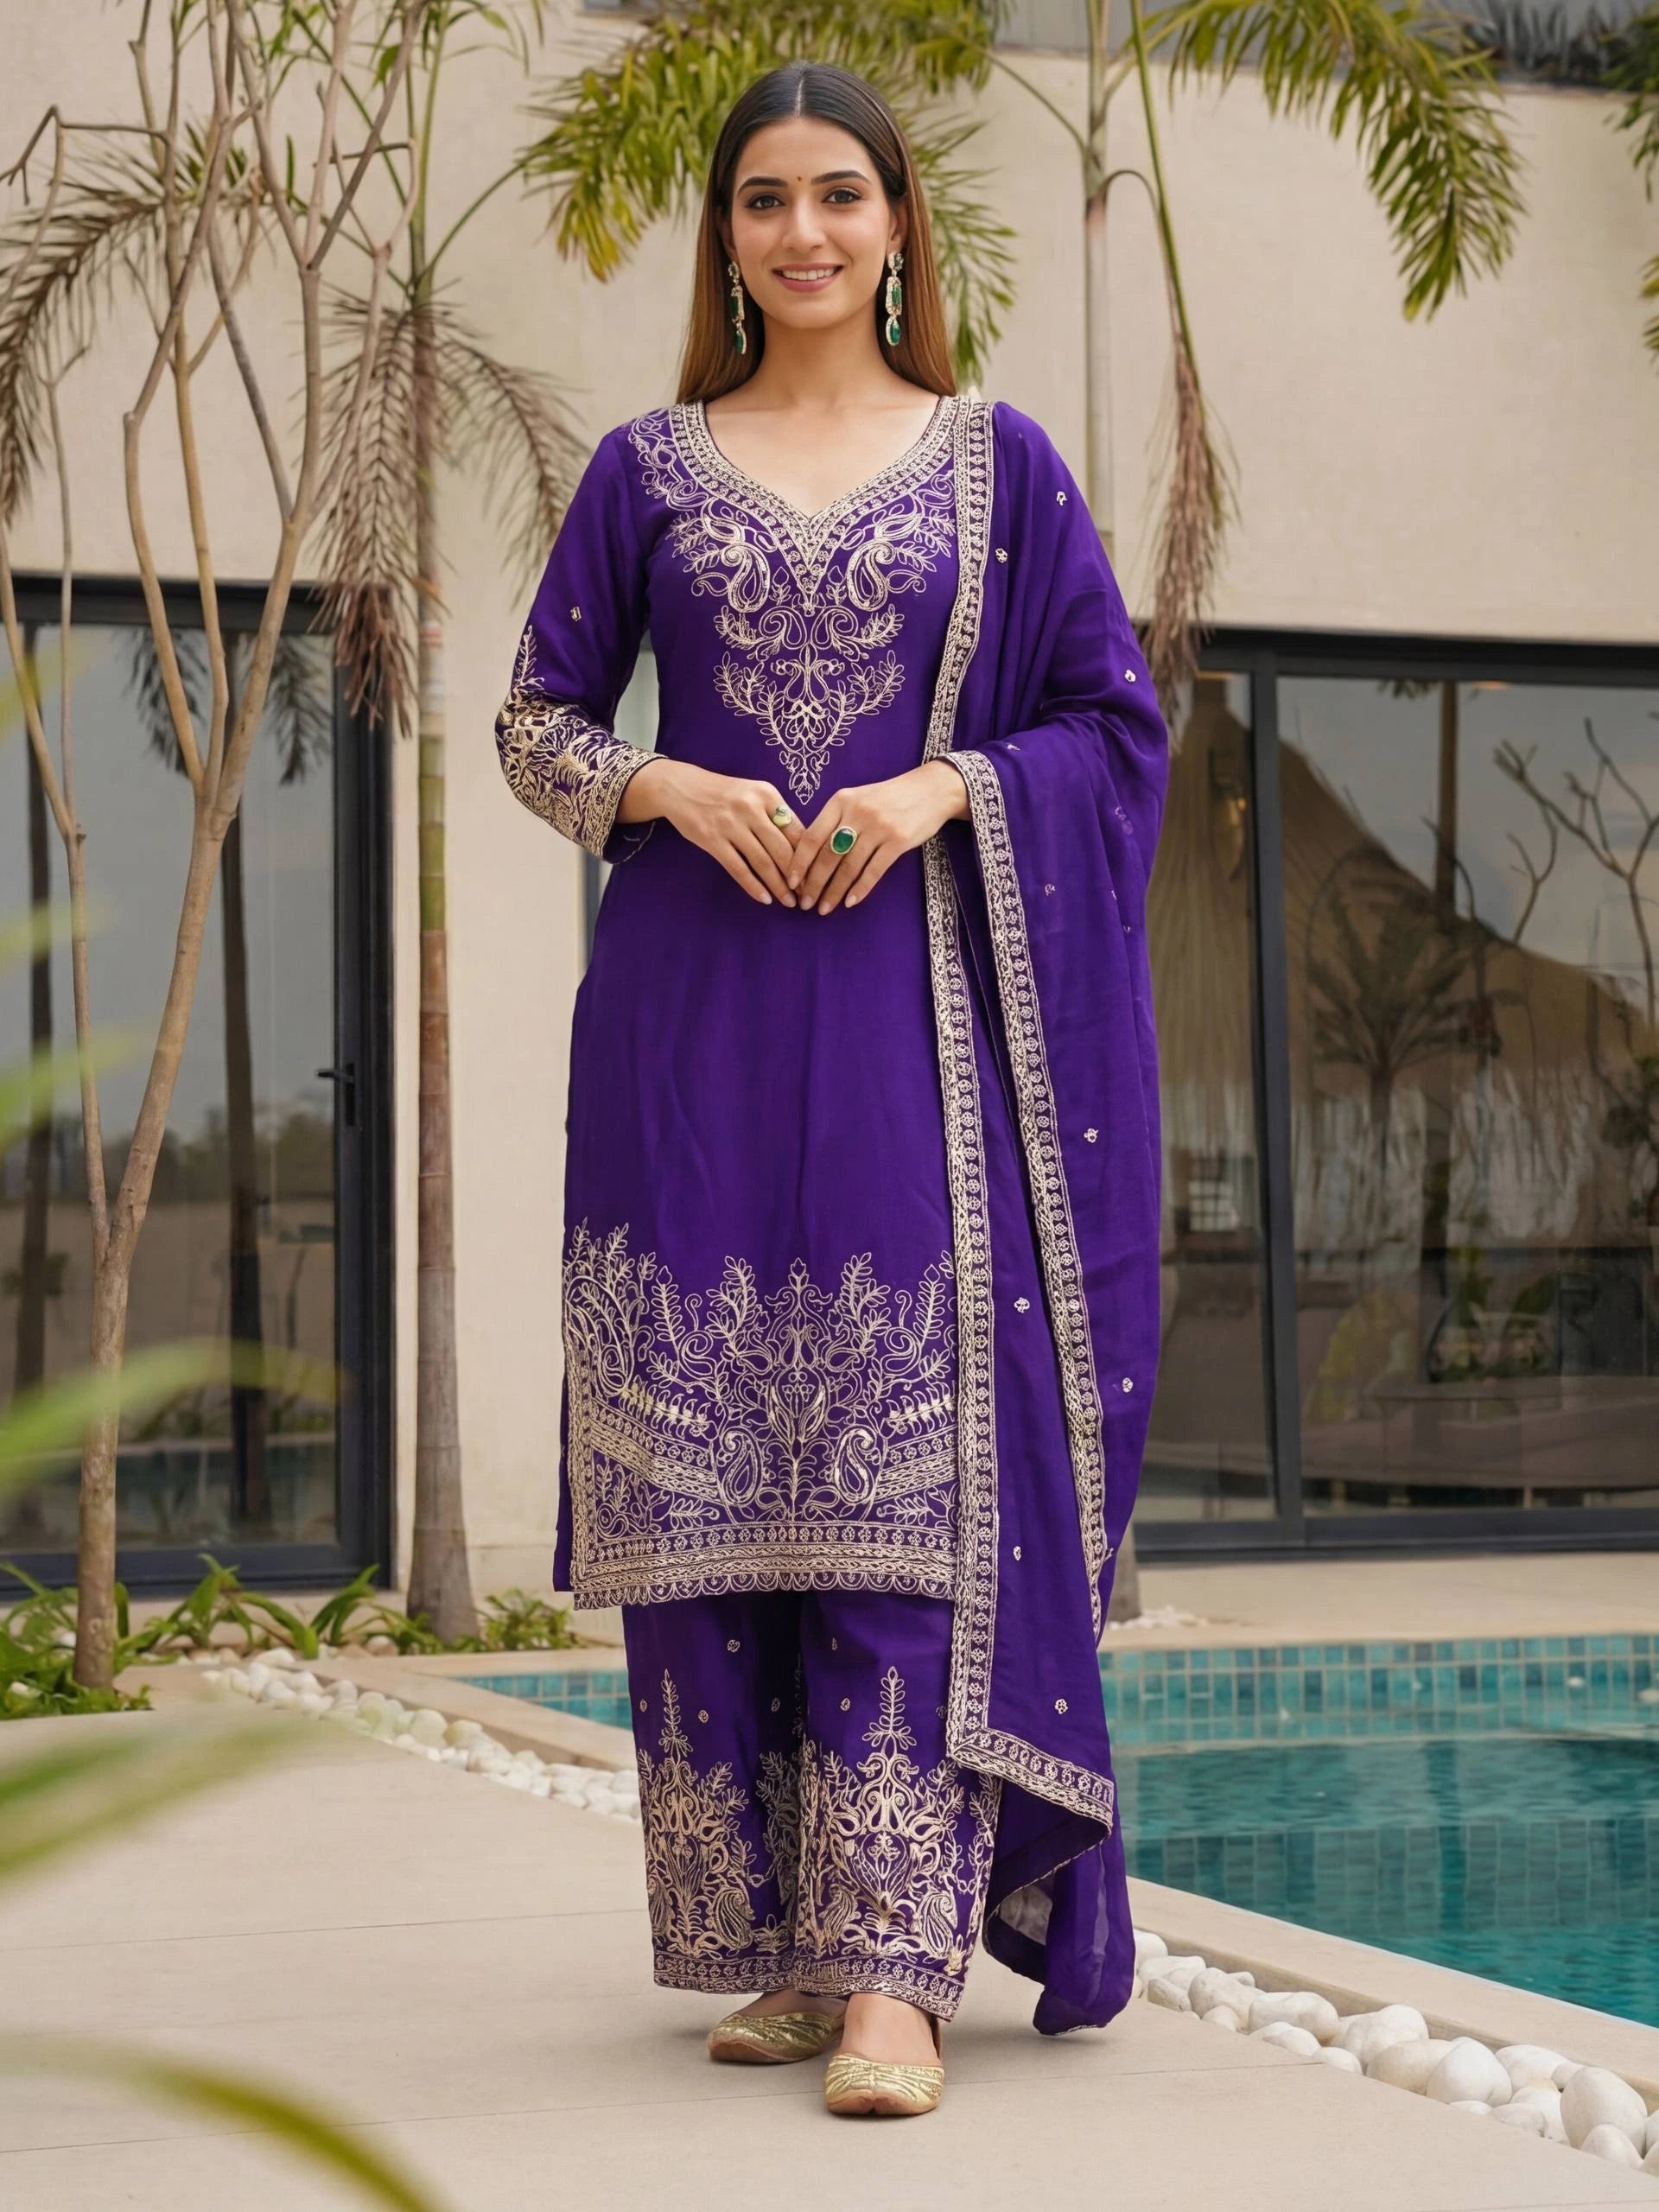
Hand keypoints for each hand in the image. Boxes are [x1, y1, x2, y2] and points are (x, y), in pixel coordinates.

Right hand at [625, 757, 803, 904]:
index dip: (809, 857)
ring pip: (762, 862)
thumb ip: (775, 815)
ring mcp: (731, 824)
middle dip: (798, 877)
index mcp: (767, 794)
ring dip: (778, 886)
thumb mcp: (753, 794)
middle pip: (782, 849)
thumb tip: (802, 849)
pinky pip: (738, 868)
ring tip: (789, 902)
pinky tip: (764, 898)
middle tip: (808, 895)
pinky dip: (753, 886)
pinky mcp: (712, 840)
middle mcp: (751, 808)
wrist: (680, 787)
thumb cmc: (724, 793)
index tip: (818, 875)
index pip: (796, 830)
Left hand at [789, 761, 968, 914]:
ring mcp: (879, 827)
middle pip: (828, 855)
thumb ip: (835, 820)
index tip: (790, 882)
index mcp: (841, 801)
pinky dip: (860, 888)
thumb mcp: (857, 798)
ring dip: (834, 891)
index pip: (812, 836)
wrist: (931, 789)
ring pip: (849, 866)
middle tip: (805, 903)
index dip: (799, 862)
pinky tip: (850, 902)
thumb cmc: (888, 798)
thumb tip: (809, 855)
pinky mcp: (898, 840)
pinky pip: (874, 870)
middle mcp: (857, 813)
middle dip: (813, 883)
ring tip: (824, 908)